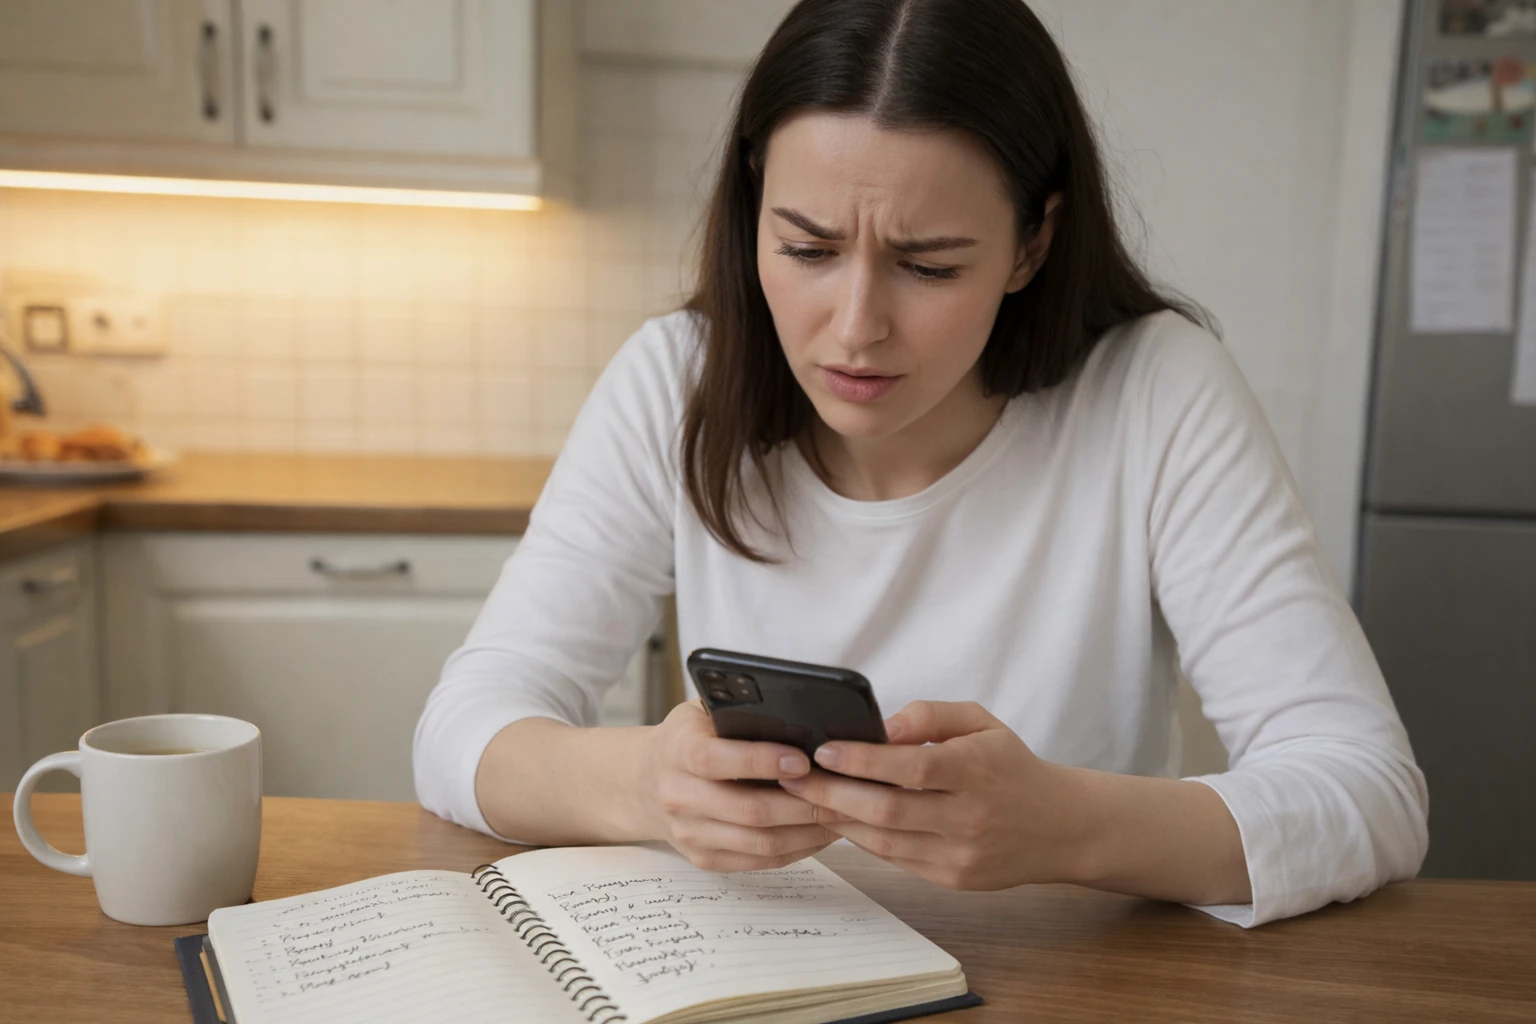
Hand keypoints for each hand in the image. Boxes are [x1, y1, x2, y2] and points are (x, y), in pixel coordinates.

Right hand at [640, 700, 844, 871]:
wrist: (642, 783)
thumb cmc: (688, 739)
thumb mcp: (702, 713)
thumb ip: (738, 710)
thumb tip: (800, 713)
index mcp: (677, 752)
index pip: (715, 760)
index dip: (760, 761)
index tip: (803, 759)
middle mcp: (678, 797)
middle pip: (748, 810)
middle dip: (803, 803)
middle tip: (843, 792)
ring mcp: (690, 834)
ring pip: (760, 842)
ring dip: (808, 830)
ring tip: (842, 814)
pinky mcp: (705, 859)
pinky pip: (761, 861)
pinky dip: (799, 849)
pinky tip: (822, 832)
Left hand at [780, 700, 1087, 889]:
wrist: (1059, 827)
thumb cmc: (1009, 766)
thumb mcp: (982, 722)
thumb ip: (932, 715)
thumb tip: (883, 726)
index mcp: (977, 770)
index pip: (912, 766)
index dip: (862, 760)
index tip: (822, 749)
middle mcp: (969, 816)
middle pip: (888, 810)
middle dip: (831, 793)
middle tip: (791, 776)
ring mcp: (961, 853)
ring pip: (884, 841)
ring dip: (838, 819)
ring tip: (803, 798)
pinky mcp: (954, 879)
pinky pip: (895, 860)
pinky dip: (862, 840)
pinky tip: (839, 820)